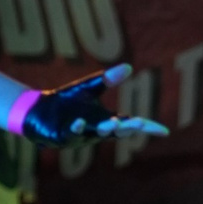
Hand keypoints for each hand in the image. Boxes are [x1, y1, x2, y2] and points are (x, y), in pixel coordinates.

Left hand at [24, 64, 168, 147]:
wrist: (38, 110)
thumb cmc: (66, 102)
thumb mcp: (89, 88)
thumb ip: (107, 79)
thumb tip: (128, 66)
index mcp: (106, 121)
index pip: (130, 125)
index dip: (147, 129)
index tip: (164, 131)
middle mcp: (96, 132)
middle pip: (116, 132)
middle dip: (127, 128)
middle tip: (139, 123)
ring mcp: (80, 136)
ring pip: (94, 135)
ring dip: (103, 129)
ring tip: (113, 122)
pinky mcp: (62, 136)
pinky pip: (71, 134)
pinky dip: (76, 128)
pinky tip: (78, 122)